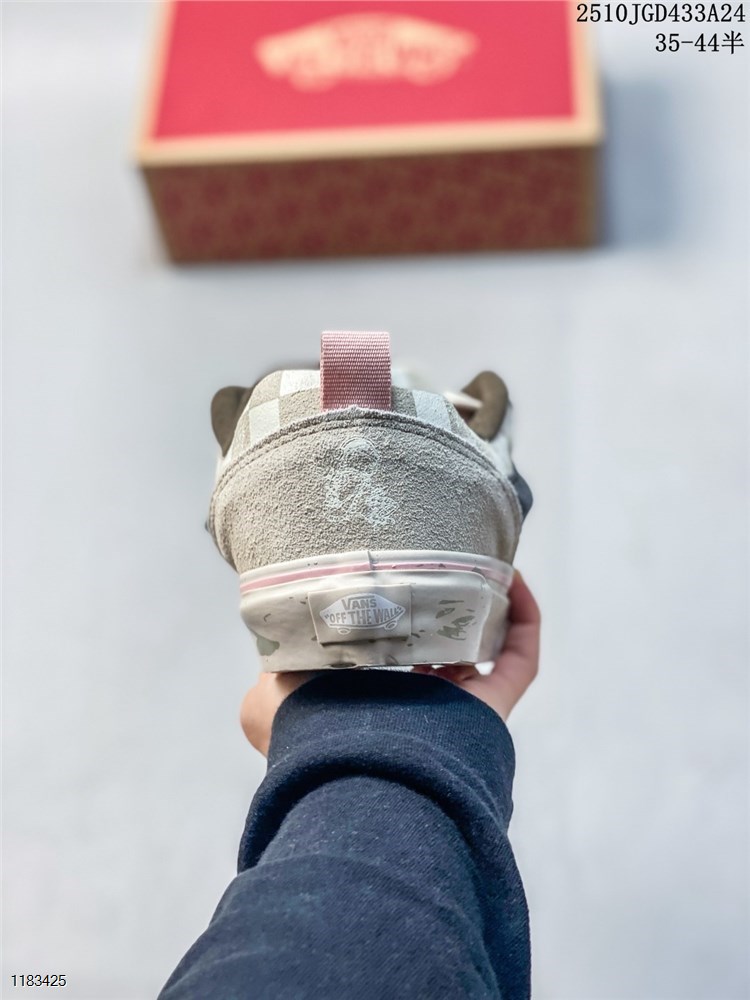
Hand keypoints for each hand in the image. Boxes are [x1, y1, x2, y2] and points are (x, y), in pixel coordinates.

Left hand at [240, 571, 540, 754]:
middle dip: (445, 612)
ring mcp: (458, 709)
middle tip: (443, 570)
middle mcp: (415, 710)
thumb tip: (277, 652)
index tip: (392, 584)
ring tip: (480, 564)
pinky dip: (523, 619)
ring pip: (483, 653)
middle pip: (441, 654)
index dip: (394, 622)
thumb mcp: (266, 700)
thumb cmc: (309, 734)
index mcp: (368, 705)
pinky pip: (519, 660)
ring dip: (488, 608)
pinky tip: (513, 579)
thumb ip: (272, 672)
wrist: (350, 770)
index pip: (387, 662)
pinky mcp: (492, 707)